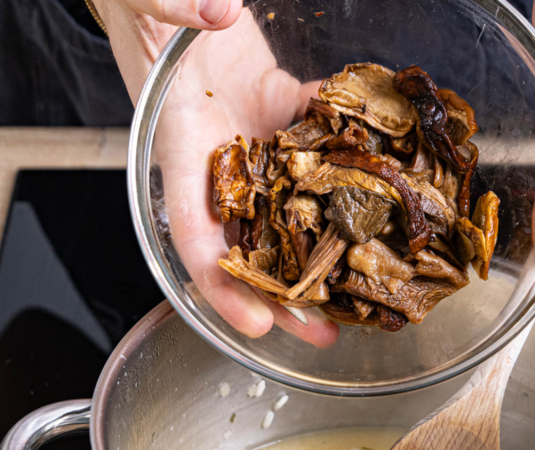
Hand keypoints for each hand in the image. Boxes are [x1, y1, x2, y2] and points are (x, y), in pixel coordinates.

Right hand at [93, 0, 338, 345]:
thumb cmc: (142, 5)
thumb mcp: (146, 3)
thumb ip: (173, 7)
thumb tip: (215, 10)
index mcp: (178, 149)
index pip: (195, 236)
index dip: (224, 287)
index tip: (258, 323)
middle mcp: (222, 158)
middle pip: (255, 242)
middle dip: (289, 292)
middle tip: (327, 332)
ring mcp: (257, 139)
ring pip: (296, 204)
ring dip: (328, 243)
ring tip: (366, 283)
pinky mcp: (284, 108)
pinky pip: (324, 136)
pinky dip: (354, 154)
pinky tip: (391, 173)